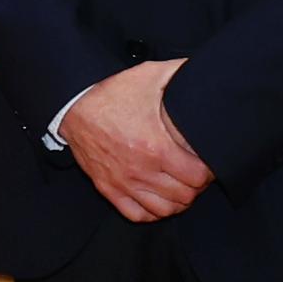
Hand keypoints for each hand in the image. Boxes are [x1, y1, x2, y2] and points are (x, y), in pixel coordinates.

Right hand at [60, 60, 210, 223]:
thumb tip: (205, 66)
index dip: (209, 171)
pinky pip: (137, 214)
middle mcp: (141, 170)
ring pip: (164, 210)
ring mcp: (124, 183)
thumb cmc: (111, 93)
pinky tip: (157, 199)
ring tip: (180, 188)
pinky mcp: (108, 188)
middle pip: (185, 196)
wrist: (73, 107)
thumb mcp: (149, 76)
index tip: (208, 163)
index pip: (198, 177)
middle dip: (196, 186)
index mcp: (156, 147)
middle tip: (196, 174)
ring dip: (177, 201)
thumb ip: (180, 71)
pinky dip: (152, 212)